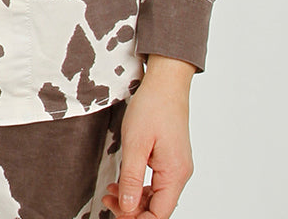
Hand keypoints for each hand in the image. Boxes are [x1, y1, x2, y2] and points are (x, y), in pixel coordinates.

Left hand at [102, 55, 194, 217]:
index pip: (159, 214)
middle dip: (132, 209)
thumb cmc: (153, 106)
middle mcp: (180, 173)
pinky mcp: (171, 158)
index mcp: (174, 173)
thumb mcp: (135, 142)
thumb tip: (128, 207)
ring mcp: (177, 166)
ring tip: (111, 191)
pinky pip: (157, 182)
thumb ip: (131, 178)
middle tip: (107, 200)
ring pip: (157, 196)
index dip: (136, 218)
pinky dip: (140, 185)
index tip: (115, 212)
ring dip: (134, 197)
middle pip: (158, 208)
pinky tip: (124, 180)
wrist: (166, 81)